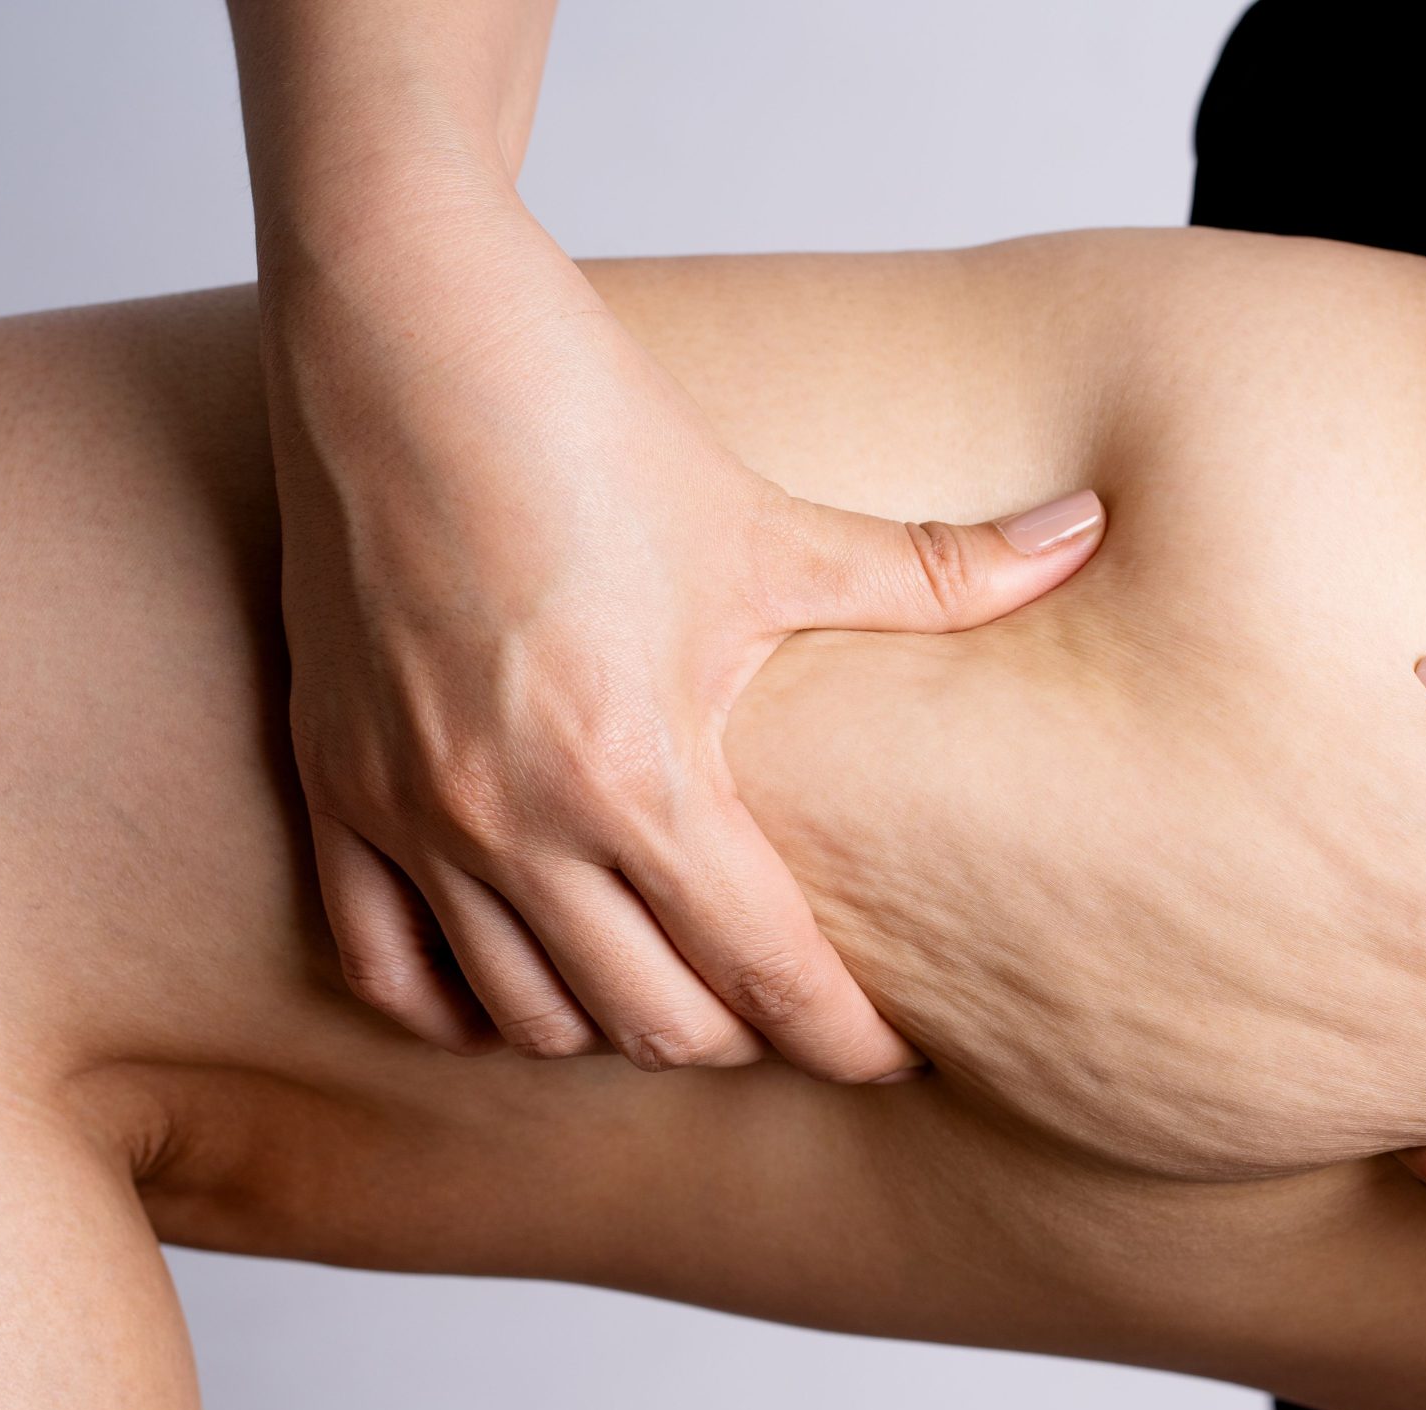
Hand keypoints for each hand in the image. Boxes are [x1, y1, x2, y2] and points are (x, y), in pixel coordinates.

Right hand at [261, 172, 1102, 1075]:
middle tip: (788, 1003)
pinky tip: (525, 984)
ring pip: (526, 1020)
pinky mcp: (335, 790)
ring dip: (612, 1028)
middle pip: (652, 1028)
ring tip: (672, 988)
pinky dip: (463, 1006)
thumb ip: (940, 569)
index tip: (891, 1053)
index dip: (844, 1039)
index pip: (765, 979)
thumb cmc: (590, 428)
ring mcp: (415, 816)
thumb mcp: (777, 525)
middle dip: (740, 1036)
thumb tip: (1089, 534)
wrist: (406, 340)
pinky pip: (388, 968)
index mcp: (642, 773)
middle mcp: (519, 821)